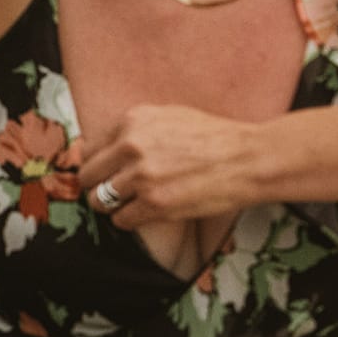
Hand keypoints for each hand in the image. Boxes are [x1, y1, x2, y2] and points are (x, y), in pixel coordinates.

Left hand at [76, 103, 255, 227]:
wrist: (248, 159)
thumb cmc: (215, 138)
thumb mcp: (170, 116)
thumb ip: (135, 129)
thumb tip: (103, 148)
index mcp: (133, 121)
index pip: (89, 149)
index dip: (98, 165)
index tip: (106, 174)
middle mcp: (132, 146)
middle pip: (88, 176)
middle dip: (99, 186)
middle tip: (116, 192)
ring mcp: (142, 177)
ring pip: (100, 201)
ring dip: (114, 206)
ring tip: (134, 203)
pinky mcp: (155, 204)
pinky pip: (122, 220)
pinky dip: (131, 220)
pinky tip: (148, 213)